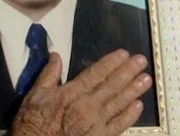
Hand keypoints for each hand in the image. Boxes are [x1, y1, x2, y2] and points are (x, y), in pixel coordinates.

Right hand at [9, 50, 151, 135]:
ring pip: (119, 103)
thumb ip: (48, 74)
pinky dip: (130, 115)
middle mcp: (87, 105)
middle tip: (141, 61)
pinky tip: (138, 105)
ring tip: (146, 79)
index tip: (123, 54)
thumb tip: (56, 56)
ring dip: (133, 90)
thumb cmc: (34, 121)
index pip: (96, 73)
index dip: (111, 63)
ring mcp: (96, 123)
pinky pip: (119, 125)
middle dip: (127, 72)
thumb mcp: (36, 94)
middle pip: (111, 85)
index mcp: (71, 93)